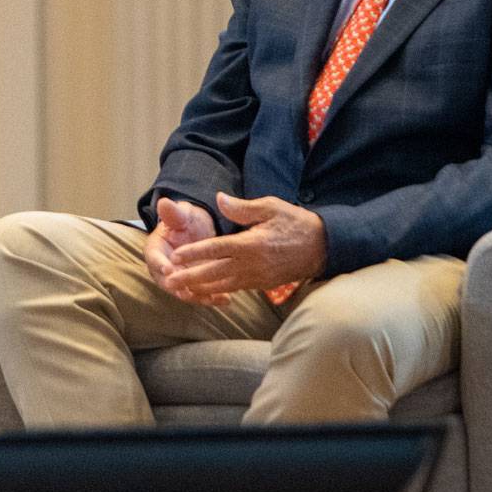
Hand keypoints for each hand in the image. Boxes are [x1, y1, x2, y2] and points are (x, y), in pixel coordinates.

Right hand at [143, 196, 223, 305]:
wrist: (199, 231)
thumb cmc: (186, 220)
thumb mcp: (182, 214)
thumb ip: (173, 212)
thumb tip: (164, 202)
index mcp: (156, 249)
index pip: (154, 258)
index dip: (160, 264)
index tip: (168, 269)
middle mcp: (164, 268)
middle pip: (167, 281)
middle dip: (178, 288)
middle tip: (187, 293)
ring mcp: (179, 279)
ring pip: (185, 291)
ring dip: (198, 297)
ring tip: (213, 299)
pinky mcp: (194, 286)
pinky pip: (200, 295)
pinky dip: (212, 299)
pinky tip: (226, 299)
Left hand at [165, 192, 327, 300]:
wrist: (322, 248)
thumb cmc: (295, 223)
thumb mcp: (271, 207)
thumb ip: (242, 207)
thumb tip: (219, 199)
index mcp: (251, 243)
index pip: (216, 248)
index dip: (194, 253)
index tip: (176, 256)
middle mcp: (252, 264)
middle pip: (214, 272)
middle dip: (190, 277)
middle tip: (169, 281)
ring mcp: (257, 277)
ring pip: (223, 284)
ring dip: (201, 287)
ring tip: (181, 290)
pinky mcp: (262, 285)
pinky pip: (235, 289)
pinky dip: (218, 291)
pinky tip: (204, 292)